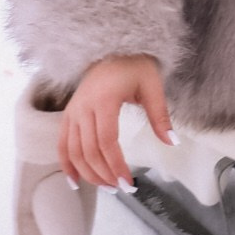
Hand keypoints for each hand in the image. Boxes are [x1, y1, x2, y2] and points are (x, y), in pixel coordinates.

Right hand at [57, 54, 172, 191]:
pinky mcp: (69, 113)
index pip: (107, 141)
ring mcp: (73, 111)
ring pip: (74, 151)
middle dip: (104, 174)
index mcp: (105, 100)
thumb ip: (160, 116)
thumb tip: (172, 142)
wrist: (112, 46)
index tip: (128, 182)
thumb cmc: (135, 65)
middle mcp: (84, 107)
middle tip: (121, 188)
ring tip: (106, 187)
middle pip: (89, 150)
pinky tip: (75, 181)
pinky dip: (67, 164)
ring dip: (88, 173)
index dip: (116, 165)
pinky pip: (62, 143)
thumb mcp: (152, 86)